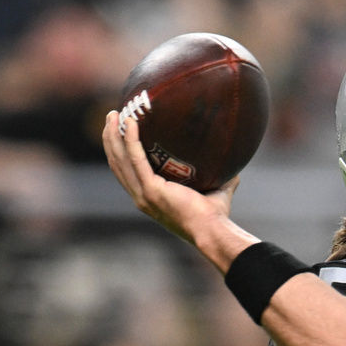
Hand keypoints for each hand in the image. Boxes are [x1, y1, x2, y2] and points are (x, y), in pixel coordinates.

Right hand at [101, 110, 237, 244]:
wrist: (213, 231)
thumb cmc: (215, 217)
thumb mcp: (214, 192)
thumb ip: (220, 178)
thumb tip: (234, 166)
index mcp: (150, 198)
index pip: (127, 172)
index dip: (119, 151)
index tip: (119, 131)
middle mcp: (142, 197)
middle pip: (117, 163)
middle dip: (111, 139)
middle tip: (113, 116)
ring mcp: (144, 194)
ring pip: (121, 159)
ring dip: (114, 135)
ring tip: (115, 114)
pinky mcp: (151, 190)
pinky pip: (136, 159)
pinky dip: (131, 140)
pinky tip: (130, 123)